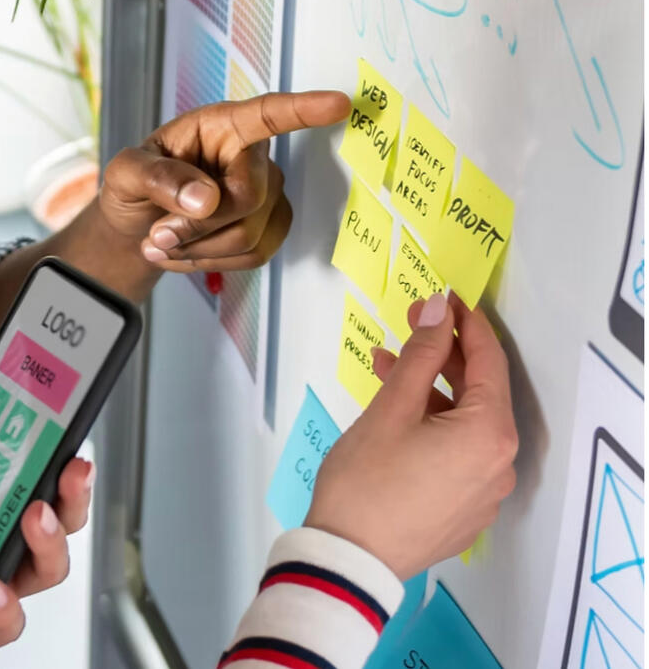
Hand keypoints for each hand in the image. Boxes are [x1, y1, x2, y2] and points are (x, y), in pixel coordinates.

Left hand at [0, 362, 93, 668]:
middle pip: (57, 510)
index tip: (69, 413)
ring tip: (33, 519)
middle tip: (70, 469)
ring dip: (50, 539)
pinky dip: (5, 604)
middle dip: (74, 489)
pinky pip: (12, 619)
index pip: (31, 463)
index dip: (57, 441)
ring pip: (49, 564)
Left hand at [100, 91, 348, 278]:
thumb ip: (157, 178)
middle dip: (197, 226)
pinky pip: (254, 255)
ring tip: (162, 241)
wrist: (137, 223)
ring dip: (198, 249)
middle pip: (247, 198)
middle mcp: (251, 154)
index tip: (339, 103)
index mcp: (220, 125)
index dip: (303, 109)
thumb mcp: (124, 172)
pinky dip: (211, 262)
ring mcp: (267, 192)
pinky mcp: (270, 226)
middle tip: (157, 234)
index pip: (267, 114)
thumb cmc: (135, 184)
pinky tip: (184, 252)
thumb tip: (205, 199)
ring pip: (250, 235)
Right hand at [305, 292, 518, 580]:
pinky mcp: (466, 510)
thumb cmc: (368, 477)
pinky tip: (397, 413)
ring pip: (466, 422)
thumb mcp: (392, 407)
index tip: (444, 293)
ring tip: (387, 367)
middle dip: (445, 354)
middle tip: (410, 324)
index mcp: (490, 434)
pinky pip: (459, 452)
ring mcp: (486, 492)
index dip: (466, 322)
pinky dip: (434, 424)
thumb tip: (438, 308)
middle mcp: (501, 463)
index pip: (489, 361)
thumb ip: (421, 354)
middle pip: (481, 392)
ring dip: (432, 389)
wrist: (350, 559)